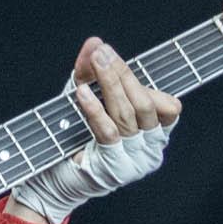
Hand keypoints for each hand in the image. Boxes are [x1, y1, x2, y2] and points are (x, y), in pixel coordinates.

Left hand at [6, 37, 182, 223]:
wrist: (55, 181)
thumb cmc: (75, 140)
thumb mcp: (84, 100)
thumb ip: (89, 72)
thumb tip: (94, 43)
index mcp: (155, 134)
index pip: (168, 105)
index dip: (140, 79)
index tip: (112, 56)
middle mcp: (151, 149)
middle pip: (144, 104)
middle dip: (123, 74)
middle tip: (103, 52)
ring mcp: (135, 161)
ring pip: (129, 115)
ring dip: (111, 84)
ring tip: (97, 62)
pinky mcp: (114, 168)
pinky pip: (108, 132)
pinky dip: (95, 110)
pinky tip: (82, 93)